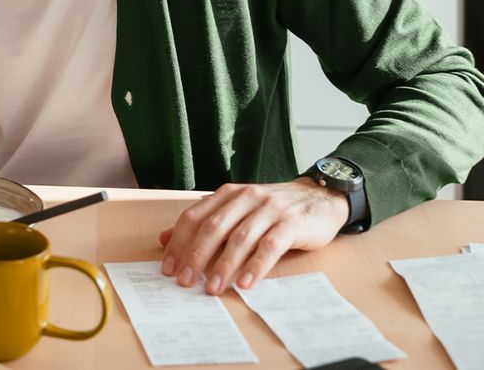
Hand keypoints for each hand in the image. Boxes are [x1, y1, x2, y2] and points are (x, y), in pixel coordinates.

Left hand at [159, 178, 349, 294]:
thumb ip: (204, 223)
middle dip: (196, 256)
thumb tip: (163, 239)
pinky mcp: (292, 223)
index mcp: (227, 195)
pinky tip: (245, 283)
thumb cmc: (273, 209)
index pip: (194, 217)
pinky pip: (270, 246)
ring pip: (240, 238)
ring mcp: (269, 209)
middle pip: (213, 228)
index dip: (178, 242)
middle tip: (184, 281)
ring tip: (212, 288)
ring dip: (224, 266)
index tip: (168, 267)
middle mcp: (245, 198)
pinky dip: (256, 266)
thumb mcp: (236, 211)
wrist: (319, 197)